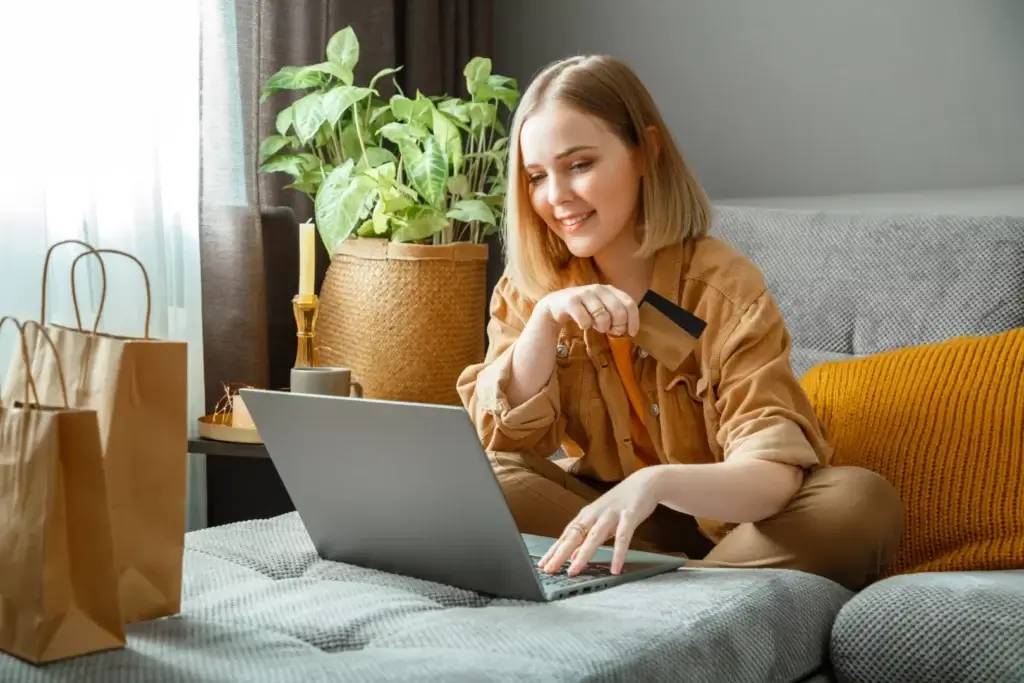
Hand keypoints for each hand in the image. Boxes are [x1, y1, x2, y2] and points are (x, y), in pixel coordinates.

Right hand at [538, 284, 639, 336]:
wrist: (555, 305)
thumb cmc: (584, 309)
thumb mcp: (603, 309)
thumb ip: (617, 314)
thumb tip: (631, 329)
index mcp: (609, 289)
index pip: (629, 303)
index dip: (633, 320)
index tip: (632, 333)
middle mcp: (598, 288)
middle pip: (619, 312)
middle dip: (618, 326)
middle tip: (611, 331)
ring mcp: (584, 293)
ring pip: (603, 317)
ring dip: (601, 327)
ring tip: (595, 326)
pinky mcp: (571, 301)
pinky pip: (585, 321)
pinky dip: (586, 326)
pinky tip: (582, 324)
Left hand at [538, 467, 661, 575]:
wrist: (644, 483)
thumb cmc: (620, 503)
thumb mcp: (600, 521)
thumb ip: (588, 538)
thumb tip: (573, 556)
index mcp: (586, 516)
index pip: (566, 535)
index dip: (554, 550)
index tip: (543, 565)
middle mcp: (595, 515)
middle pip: (574, 536)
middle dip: (560, 553)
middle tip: (549, 569)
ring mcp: (611, 515)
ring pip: (594, 536)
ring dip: (583, 554)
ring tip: (574, 570)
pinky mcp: (629, 516)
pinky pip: (623, 538)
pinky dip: (618, 553)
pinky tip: (615, 568)